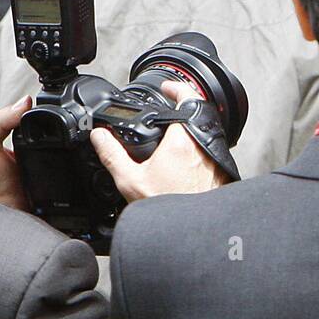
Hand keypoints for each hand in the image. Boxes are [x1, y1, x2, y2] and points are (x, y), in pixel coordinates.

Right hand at [90, 81, 227, 202]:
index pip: (188, 100)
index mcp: (183, 141)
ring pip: (203, 134)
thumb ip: (112, 154)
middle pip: (195, 116)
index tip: (167, 87)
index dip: (177, 88)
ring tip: (170, 135)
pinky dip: (195, 149)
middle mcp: (203, 146)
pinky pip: (208, 151)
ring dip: (188, 131)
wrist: (188, 231)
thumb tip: (99, 136)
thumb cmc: (166, 207)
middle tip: (165, 110)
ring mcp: (214, 158)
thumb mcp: (129, 180)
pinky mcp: (219, 171)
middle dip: (179, 112)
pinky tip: (182, 160)